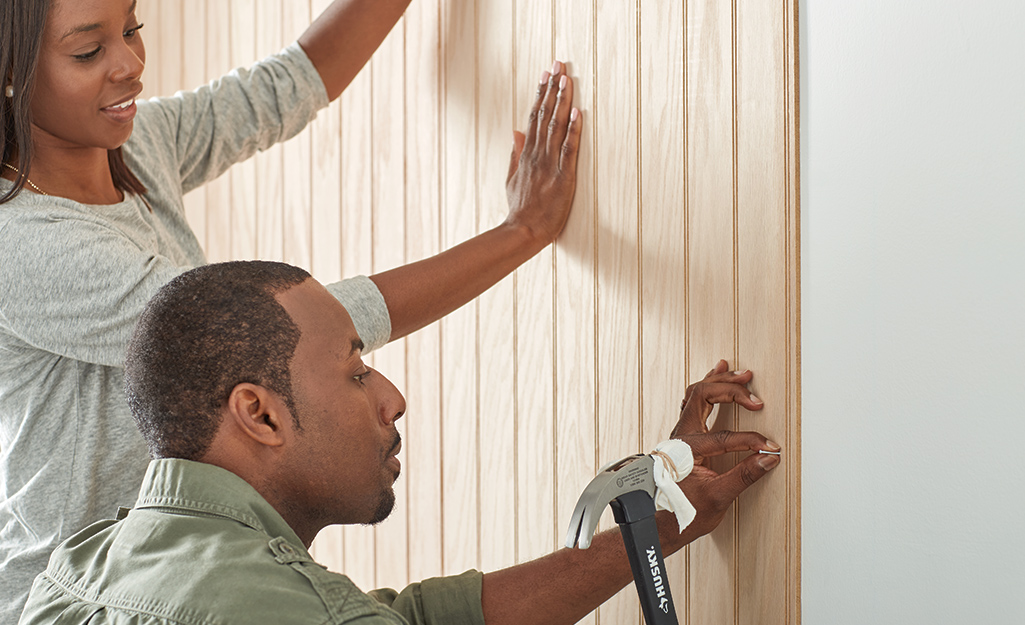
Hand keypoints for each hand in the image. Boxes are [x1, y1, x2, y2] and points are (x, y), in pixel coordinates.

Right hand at [504, 60, 582, 244]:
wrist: (523, 231)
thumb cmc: (520, 209)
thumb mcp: (511, 178)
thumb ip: (514, 154)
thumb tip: (515, 131)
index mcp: (526, 155)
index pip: (534, 117)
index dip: (541, 94)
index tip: (545, 74)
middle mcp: (536, 155)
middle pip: (545, 115)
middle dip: (553, 89)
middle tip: (559, 65)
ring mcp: (549, 165)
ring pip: (556, 127)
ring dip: (563, 102)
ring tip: (568, 79)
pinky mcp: (563, 177)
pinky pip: (569, 150)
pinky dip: (573, 131)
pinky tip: (577, 113)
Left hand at [664, 360, 779, 548]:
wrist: (656, 524)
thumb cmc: (680, 514)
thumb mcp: (717, 499)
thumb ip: (744, 476)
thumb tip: (768, 459)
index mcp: (686, 449)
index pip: (724, 436)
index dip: (751, 441)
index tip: (770, 448)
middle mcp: (679, 437)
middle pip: (701, 396)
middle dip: (729, 389)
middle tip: (752, 389)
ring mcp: (678, 436)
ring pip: (694, 396)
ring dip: (716, 383)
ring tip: (734, 372)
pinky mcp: (681, 439)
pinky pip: (692, 404)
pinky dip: (706, 391)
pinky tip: (714, 383)